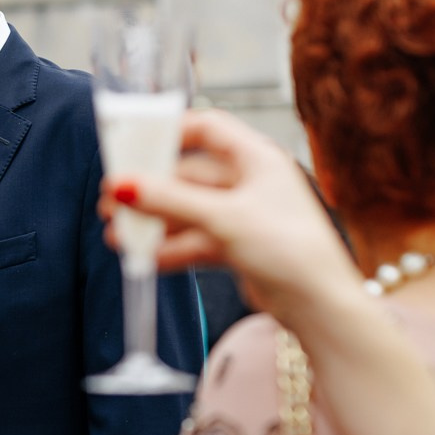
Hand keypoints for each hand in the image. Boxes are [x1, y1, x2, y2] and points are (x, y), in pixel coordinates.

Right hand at [101, 110, 357, 323]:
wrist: (319, 306)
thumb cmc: (290, 250)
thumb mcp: (222, 218)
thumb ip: (170, 201)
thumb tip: (123, 185)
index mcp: (256, 158)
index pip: (206, 128)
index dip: (169, 133)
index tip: (133, 146)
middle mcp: (250, 182)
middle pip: (190, 175)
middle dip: (151, 190)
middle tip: (114, 202)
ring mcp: (244, 215)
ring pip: (190, 211)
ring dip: (156, 223)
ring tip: (120, 237)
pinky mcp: (240, 247)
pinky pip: (197, 239)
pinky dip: (172, 248)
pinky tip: (145, 259)